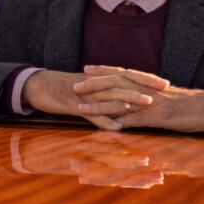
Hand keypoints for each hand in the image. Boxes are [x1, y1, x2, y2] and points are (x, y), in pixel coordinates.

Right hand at [22, 68, 169, 129]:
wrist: (38, 85)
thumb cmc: (63, 88)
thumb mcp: (86, 88)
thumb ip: (105, 93)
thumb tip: (123, 100)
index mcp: (100, 79)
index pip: (127, 76)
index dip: (146, 79)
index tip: (165, 83)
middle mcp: (95, 84)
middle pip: (123, 83)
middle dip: (144, 86)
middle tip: (164, 91)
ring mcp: (85, 95)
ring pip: (110, 96)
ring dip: (129, 101)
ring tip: (147, 105)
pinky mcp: (73, 105)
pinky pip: (91, 114)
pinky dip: (104, 120)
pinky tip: (117, 127)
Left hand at [78, 65, 203, 133]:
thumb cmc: (187, 103)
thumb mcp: (164, 96)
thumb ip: (147, 96)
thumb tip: (133, 99)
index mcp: (148, 84)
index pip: (122, 73)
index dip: (103, 70)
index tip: (85, 69)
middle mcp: (146, 90)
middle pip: (115, 84)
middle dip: (93, 85)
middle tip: (75, 86)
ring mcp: (151, 104)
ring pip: (120, 103)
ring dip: (99, 106)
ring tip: (81, 107)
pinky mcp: (158, 118)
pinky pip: (135, 121)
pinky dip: (120, 124)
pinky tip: (105, 127)